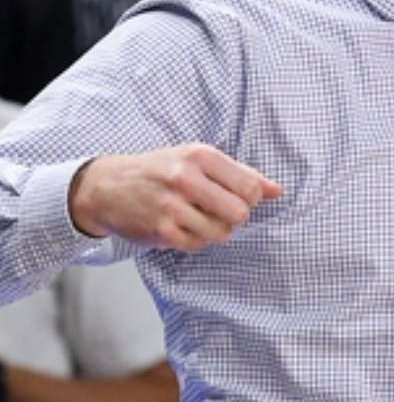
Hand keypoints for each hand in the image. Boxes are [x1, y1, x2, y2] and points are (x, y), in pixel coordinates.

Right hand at [69, 143, 282, 250]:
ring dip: (214, 230)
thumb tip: (277, 191)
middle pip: (240, 213)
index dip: (250, 198)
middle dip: (234, 217)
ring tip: (198, 218)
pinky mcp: (161, 229)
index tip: (236, 197)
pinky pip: (198, 245)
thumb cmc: (161, 170)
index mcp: (200, 156)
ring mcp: (171, 205)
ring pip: (221, 233)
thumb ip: (241, 174)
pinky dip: (194, 240)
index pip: (251, 187)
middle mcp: (185, 178)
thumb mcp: (199, 161)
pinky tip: (181, 226)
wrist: (108, 186)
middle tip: (218, 211)